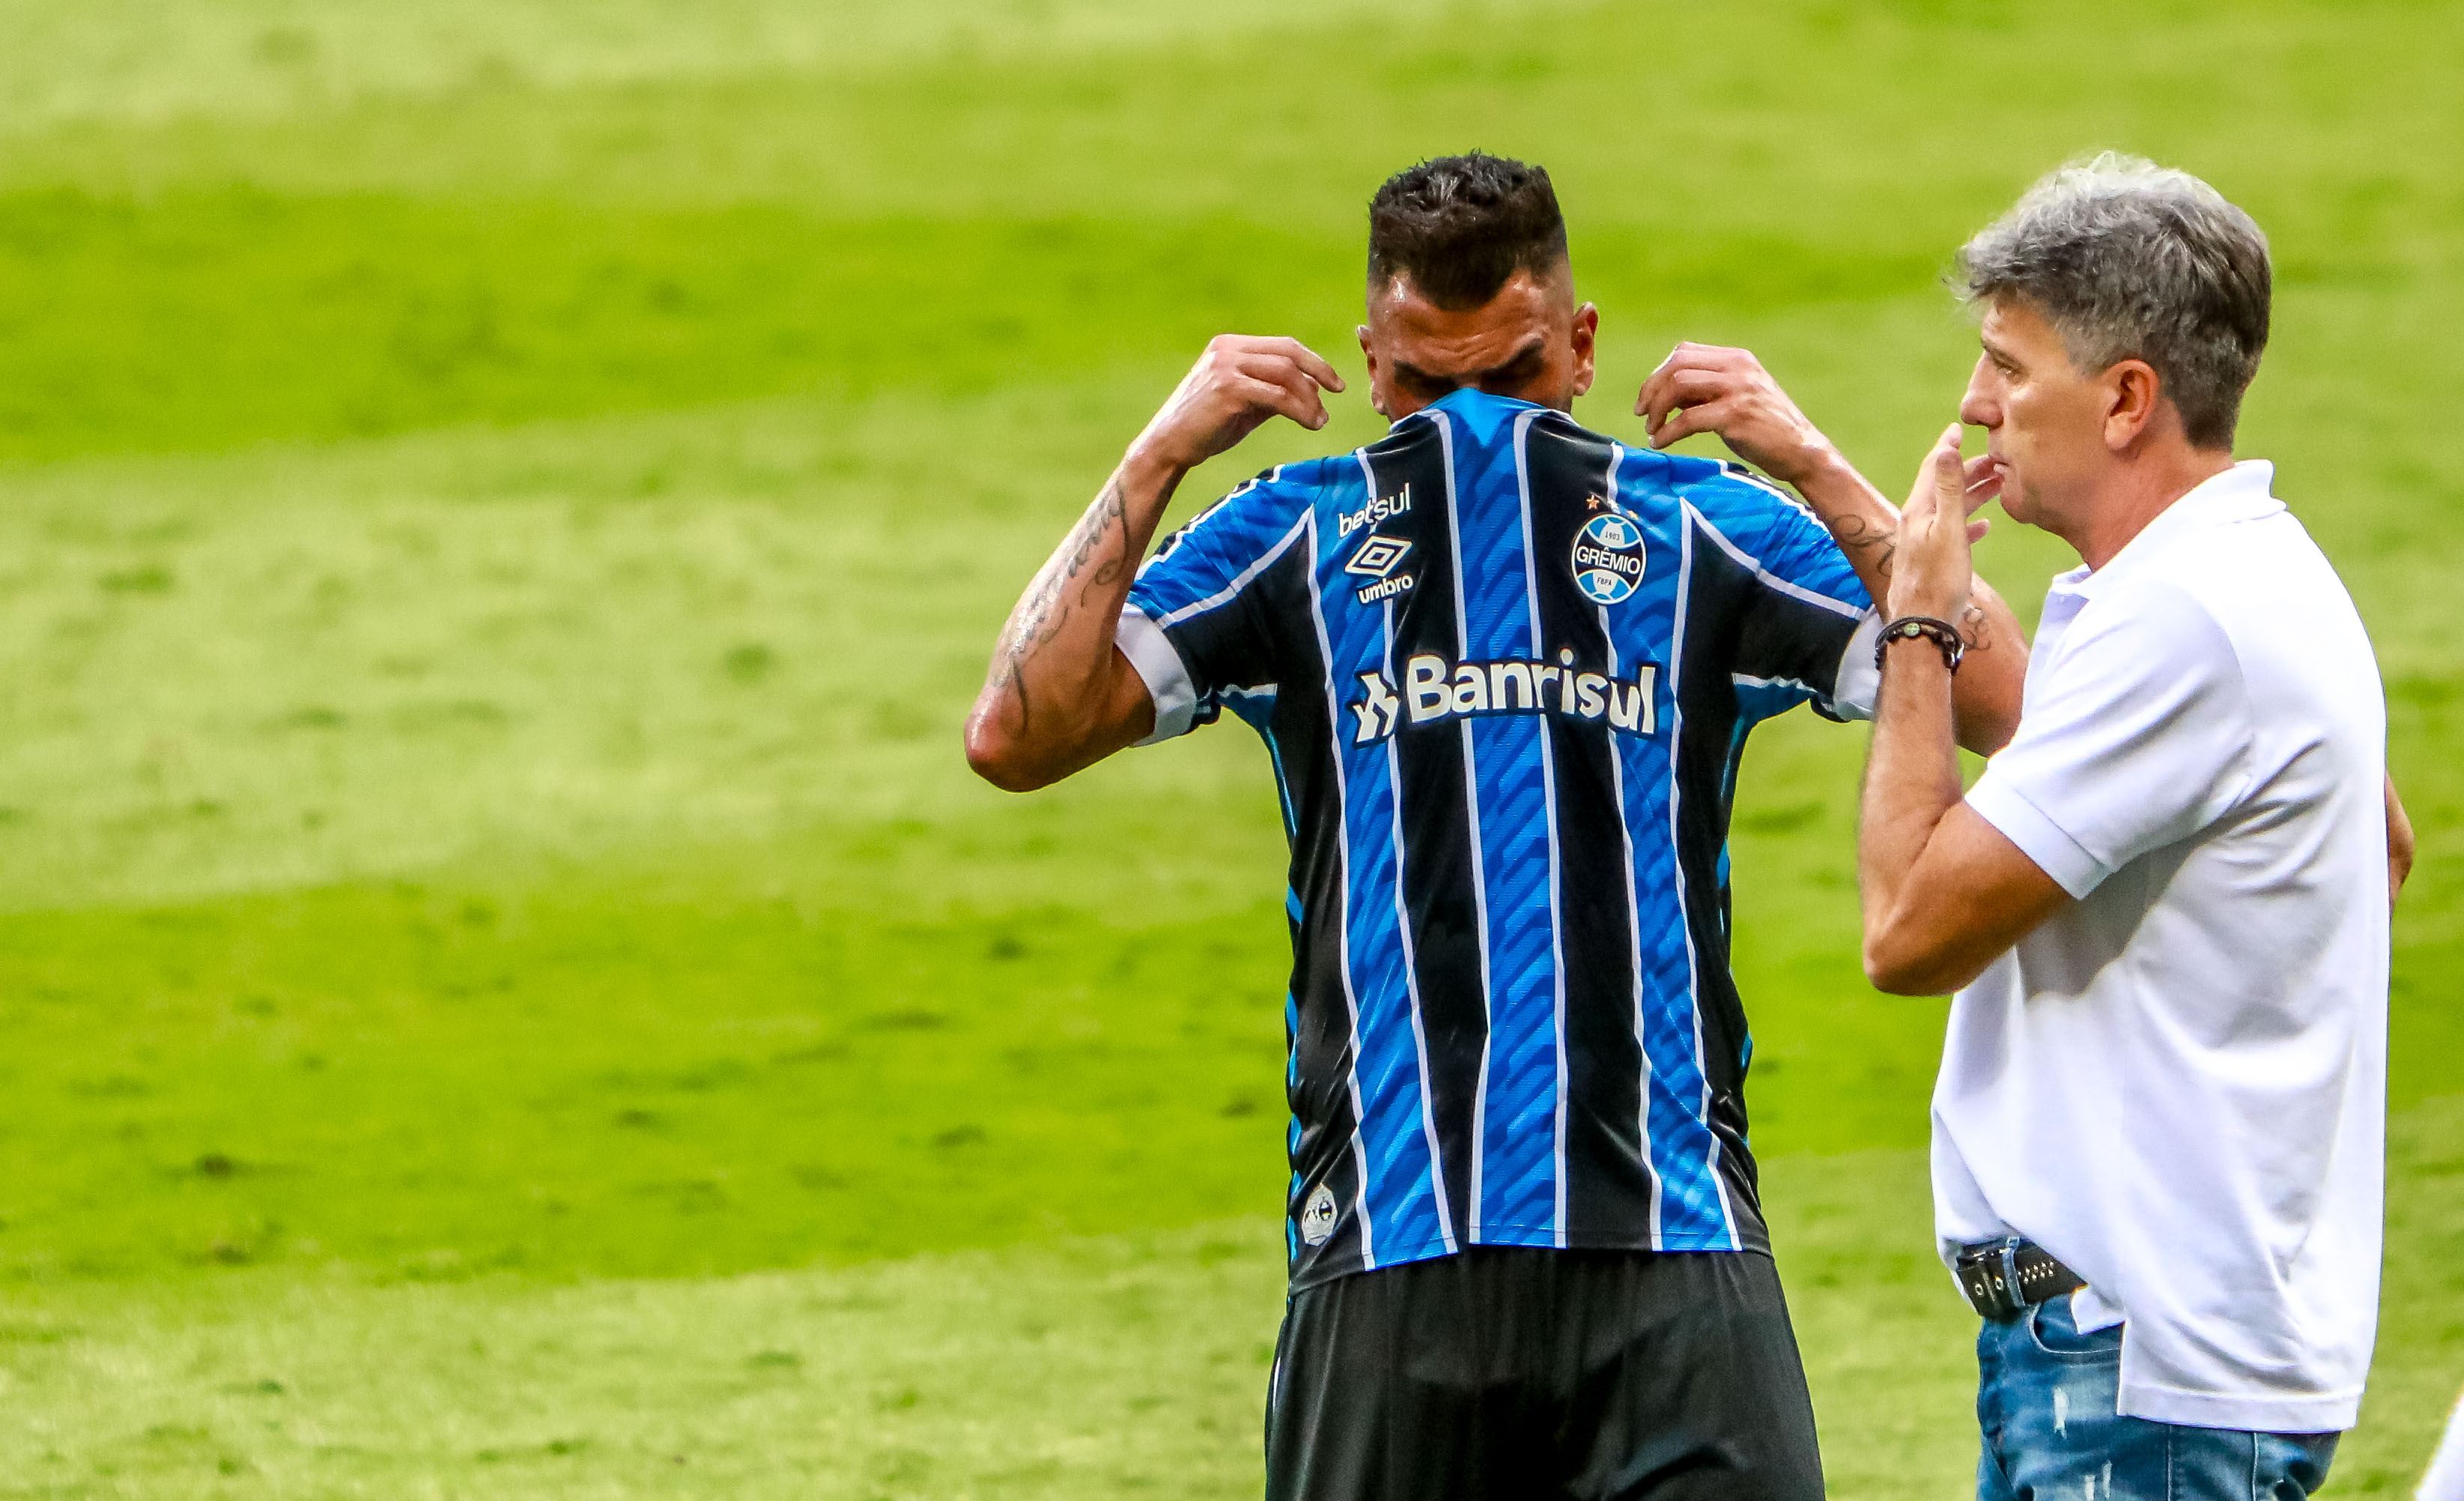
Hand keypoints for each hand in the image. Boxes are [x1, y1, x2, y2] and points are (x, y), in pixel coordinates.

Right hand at [1128, 335, 1345, 474]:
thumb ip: (1273, 391)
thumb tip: (1311, 391)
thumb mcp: (1244, 402)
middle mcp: (1227, 350)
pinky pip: (1277, 396)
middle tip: (1337, 391)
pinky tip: (1310, 423)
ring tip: (1320, 419)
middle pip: (1288, 353)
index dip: (1312, 362)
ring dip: (1310, 398)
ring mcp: (1226, 367)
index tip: (1332, 382)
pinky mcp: (1228, 390)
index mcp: (1229, 346)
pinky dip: (1299, 410)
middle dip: (1318, 371)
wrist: (1168, 446)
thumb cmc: (1206, 427)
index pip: (1282, 345)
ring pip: (1286, 374)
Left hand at [1635, 343, 1837, 484]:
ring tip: (1652, 430)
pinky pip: (1687, 419)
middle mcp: (1738, 367)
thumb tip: (1663, 394)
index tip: (1648, 399)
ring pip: (1677, 386)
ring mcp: (1738, 389)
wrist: (1801, 451)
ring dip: (1656, 410)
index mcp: (1737, 358)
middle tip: (1641, 414)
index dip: (1658, 374)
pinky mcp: (1736, 415)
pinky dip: (1667, 431)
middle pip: (1676, 365)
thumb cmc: (1764, 428)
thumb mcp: (1735, 398)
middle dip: (1650, 390)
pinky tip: (1660, 442)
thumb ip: (1704, 390)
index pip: (1683, 353)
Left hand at [1887, 423, 1993, 621]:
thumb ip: (1948, 489)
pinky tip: (1984, 527)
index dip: (1947, 447)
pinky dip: (1968, 523)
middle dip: (1968, 470)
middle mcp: (1917, 522)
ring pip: (1950, 508)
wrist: (1923, 623)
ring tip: (1998, 484)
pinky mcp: (1931, 560)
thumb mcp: (1947, 530)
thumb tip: (1947, 449)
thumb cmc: (1938, 579)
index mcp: (1919, 510)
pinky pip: (1952, 533)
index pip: (1933, 468)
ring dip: (1973, 494)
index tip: (1959, 429)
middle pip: (1944, 486)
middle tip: (1996, 459)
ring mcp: (1923, 541)